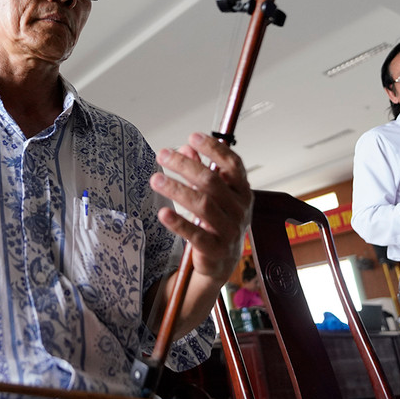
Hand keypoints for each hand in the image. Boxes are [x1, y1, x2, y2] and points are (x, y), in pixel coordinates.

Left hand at [150, 133, 252, 281]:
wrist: (222, 261)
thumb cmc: (218, 222)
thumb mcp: (213, 195)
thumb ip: (202, 170)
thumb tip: (186, 147)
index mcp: (242, 192)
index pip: (232, 165)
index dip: (214, 149)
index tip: (193, 137)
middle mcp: (239, 210)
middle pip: (211, 182)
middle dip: (185, 165)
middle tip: (163, 154)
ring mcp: (229, 231)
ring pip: (202, 205)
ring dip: (176, 189)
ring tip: (156, 179)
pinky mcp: (215, 250)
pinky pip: (195, 234)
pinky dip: (178, 222)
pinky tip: (163, 213)